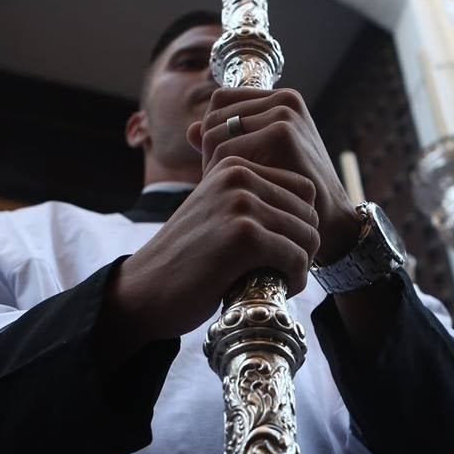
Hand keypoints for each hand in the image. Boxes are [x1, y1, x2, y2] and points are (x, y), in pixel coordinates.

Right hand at [110, 159, 319, 342]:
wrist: (144, 289)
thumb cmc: (186, 257)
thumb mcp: (216, 210)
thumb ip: (250, 198)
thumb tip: (310, 197)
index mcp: (232, 164)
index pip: (303, 189)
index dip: (301, 224)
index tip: (282, 249)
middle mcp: (237, 175)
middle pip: (309, 212)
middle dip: (303, 246)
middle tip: (283, 270)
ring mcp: (240, 204)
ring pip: (307, 236)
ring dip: (300, 265)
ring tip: (279, 280)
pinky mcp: (243, 236)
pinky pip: (296, 257)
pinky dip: (294, 279)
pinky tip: (277, 289)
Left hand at [189, 88, 361, 265]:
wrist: (329, 221)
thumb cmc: (291, 193)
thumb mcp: (260, 161)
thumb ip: (227, 142)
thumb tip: (189, 131)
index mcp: (279, 99)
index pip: (219, 103)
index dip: (213, 135)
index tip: (226, 168)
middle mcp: (284, 99)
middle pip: (212, 118)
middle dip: (210, 153)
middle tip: (226, 185)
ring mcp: (284, 114)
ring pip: (213, 135)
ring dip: (213, 168)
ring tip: (233, 192)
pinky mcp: (282, 134)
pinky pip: (225, 152)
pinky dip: (223, 177)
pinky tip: (240, 197)